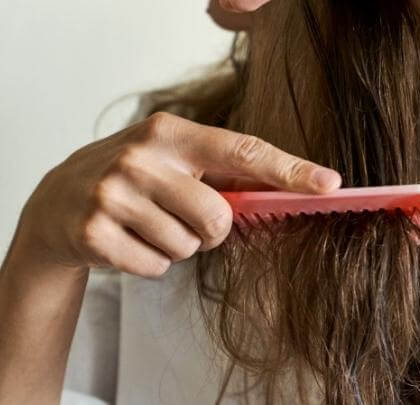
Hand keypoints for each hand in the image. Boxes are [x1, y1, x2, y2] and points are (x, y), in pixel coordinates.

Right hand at [12, 112, 340, 277]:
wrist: (59, 199)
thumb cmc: (136, 178)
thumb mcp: (175, 161)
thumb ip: (225, 174)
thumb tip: (292, 191)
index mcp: (170, 133)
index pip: (242, 151)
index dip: (289, 170)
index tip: (329, 184)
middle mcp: (140, 157)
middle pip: (218, 218)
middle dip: (211, 230)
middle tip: (183, 217)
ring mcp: (113, 195)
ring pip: (188, 247)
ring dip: (178, 245)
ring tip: (148, 224)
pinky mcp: (94, 234)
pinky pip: (157, 267)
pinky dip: (151, 262)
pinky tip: (128, 241)